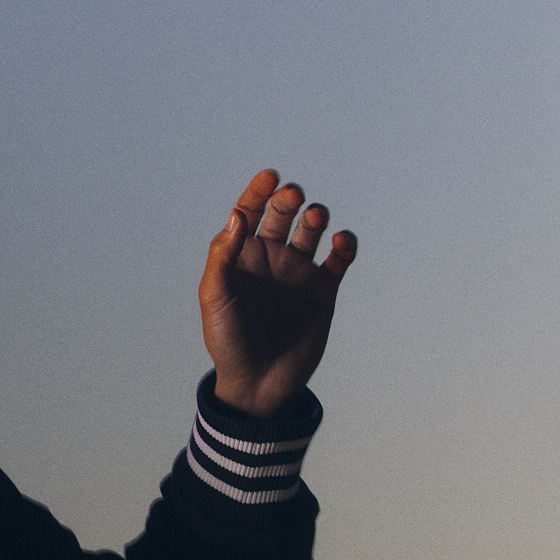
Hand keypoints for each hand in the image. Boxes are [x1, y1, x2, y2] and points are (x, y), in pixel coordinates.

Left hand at [198, 169, 356, 417]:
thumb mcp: (215, 297)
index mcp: (241, 257)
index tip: (270, 176)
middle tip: (292, 197)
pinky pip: (339, 259)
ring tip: (314, 220)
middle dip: (288, 199)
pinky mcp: (323, 292)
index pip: (250, 212)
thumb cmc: (228, 342)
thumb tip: (237, 215)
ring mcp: (298, 273)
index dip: (259, 191)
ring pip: (312, 231)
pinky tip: (341, 242)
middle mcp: (270, 259)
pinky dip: (344, 245)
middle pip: (283, 214)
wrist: (257, 383)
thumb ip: (222, 255)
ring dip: (315, 217)